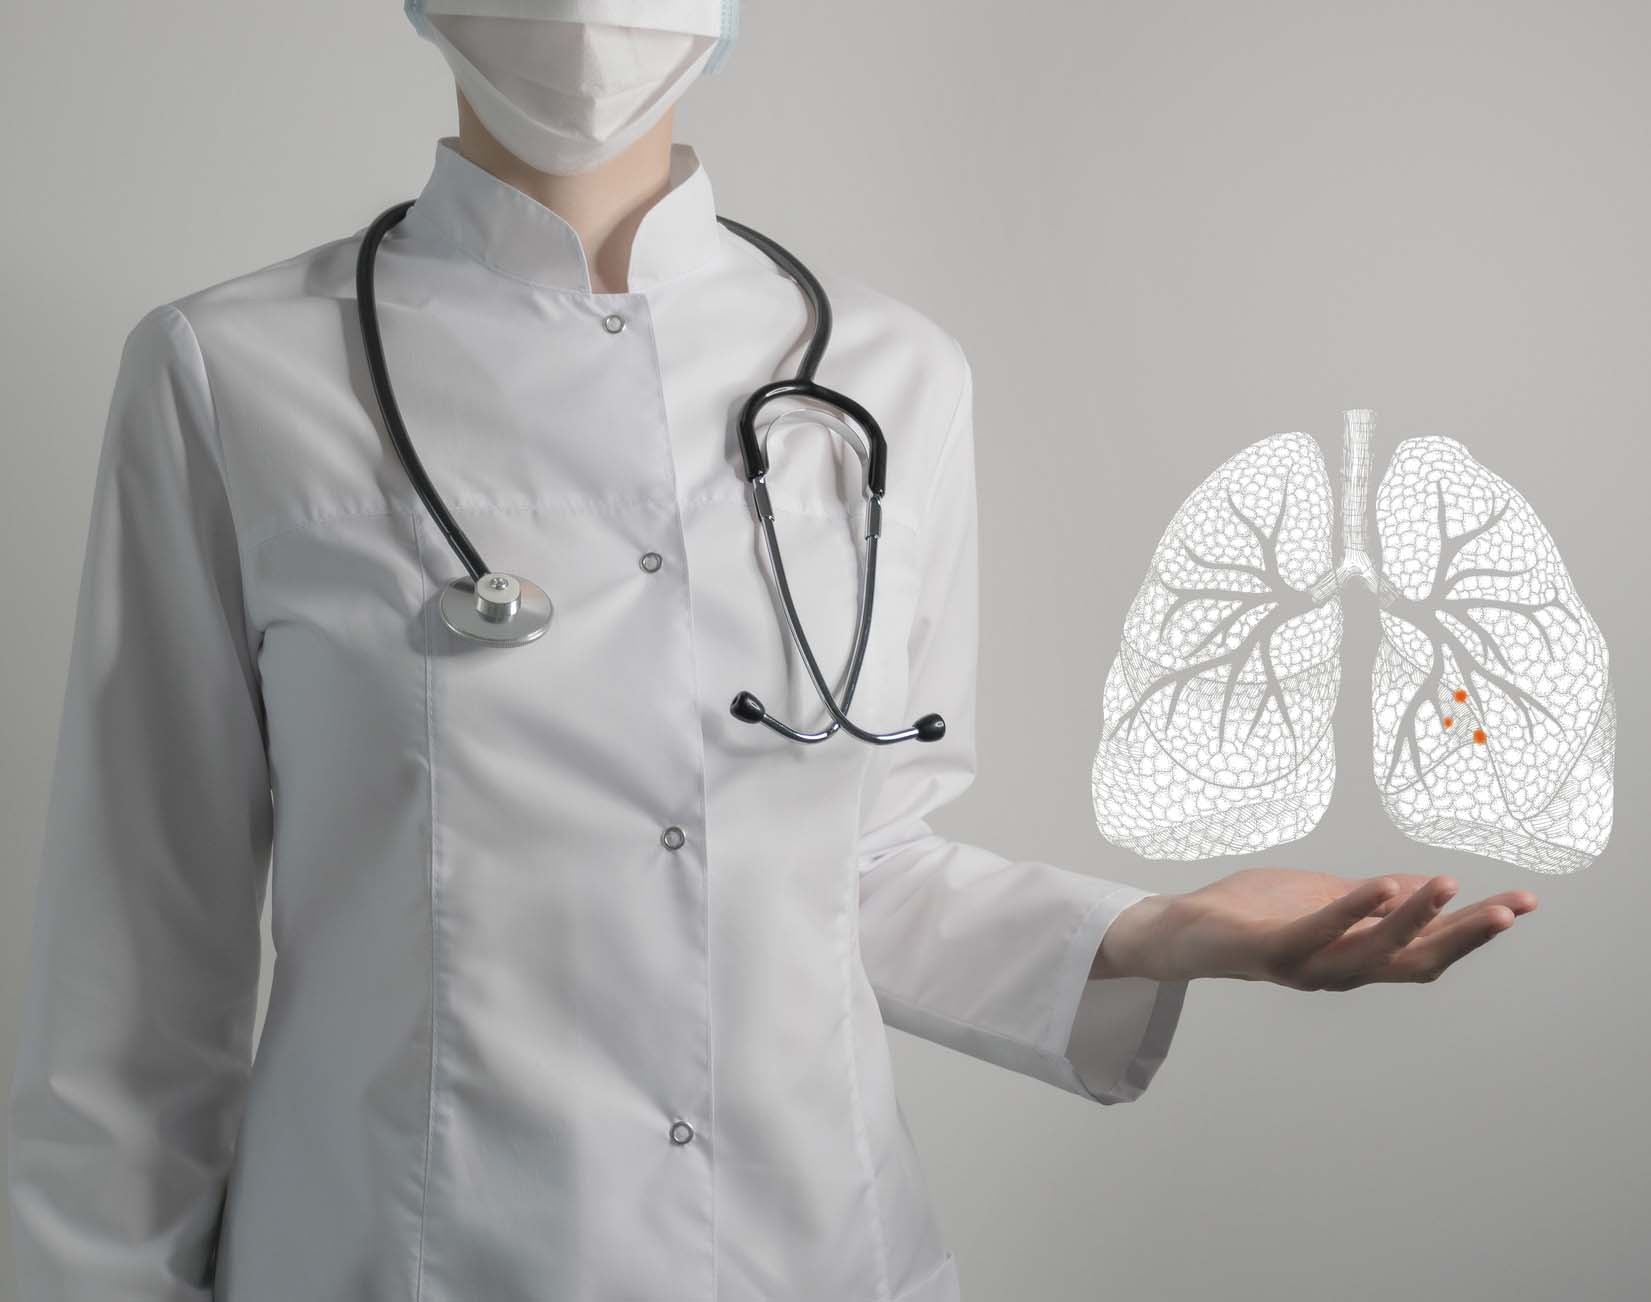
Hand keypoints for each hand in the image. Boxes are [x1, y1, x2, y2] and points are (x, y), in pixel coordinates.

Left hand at [1092, 868, 1537, 988]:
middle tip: (1511, 909)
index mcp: (1358, 957)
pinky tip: (1380, 883)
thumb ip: (1370, 900)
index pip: (1430, 947)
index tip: (1525, 902)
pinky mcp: (1271, 953)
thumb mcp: (1326, 899)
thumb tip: (1423, 889)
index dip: (1476, 928)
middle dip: (1464, 935)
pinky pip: (1318, 932)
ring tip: (1446, 886)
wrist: (1185, 930)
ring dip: (1412, 919)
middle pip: (1415, 960)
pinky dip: (1350, 910)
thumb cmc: (1257, 913)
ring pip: (1372, 952)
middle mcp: (1340, 972)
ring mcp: (1307, 967)